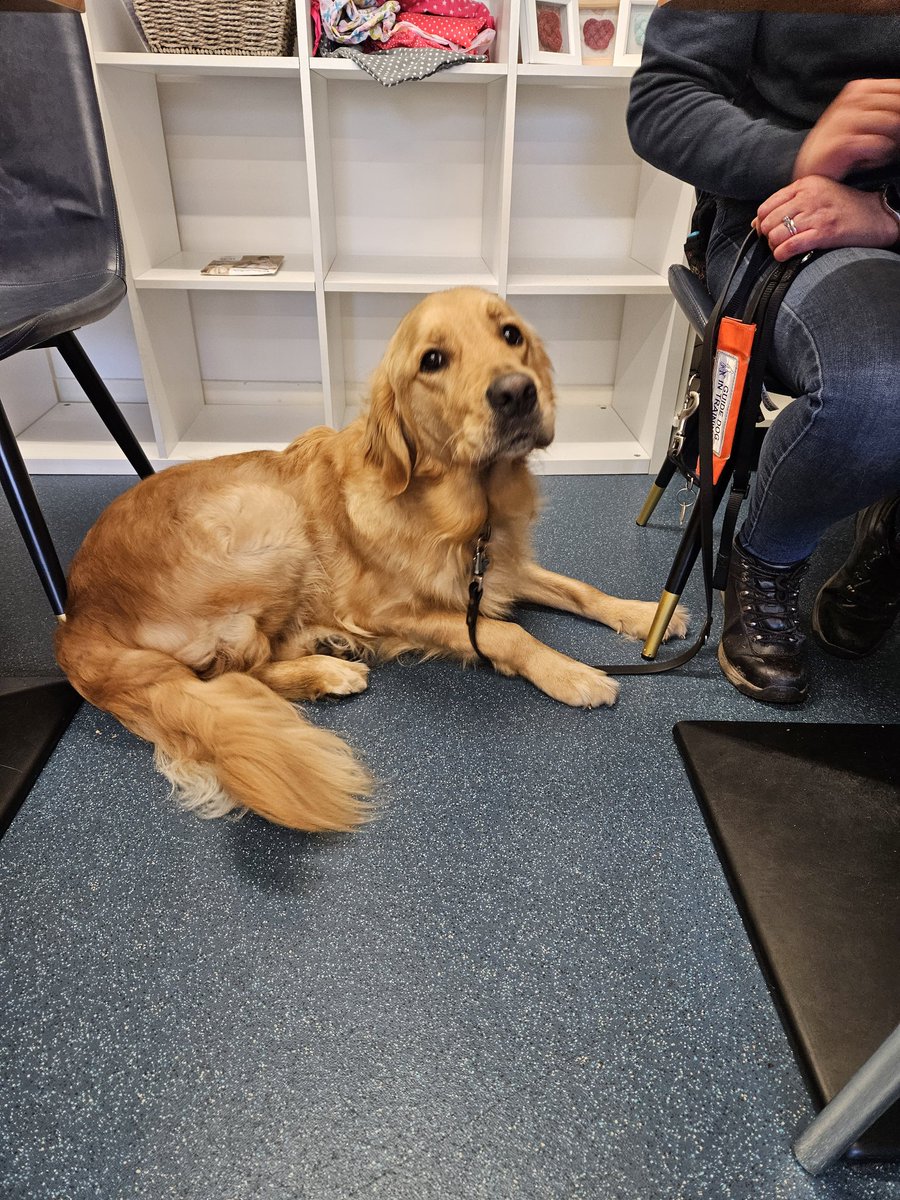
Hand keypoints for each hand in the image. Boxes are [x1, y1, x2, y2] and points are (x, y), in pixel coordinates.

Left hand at [754, 175, 898, 261]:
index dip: (762, 222)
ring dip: (775, 246)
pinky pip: (790, 246)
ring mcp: (817, 214)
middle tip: (777, 241)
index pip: (767, 206)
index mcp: (805, 184)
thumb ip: (787, 204)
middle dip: (768, 236)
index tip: (767, 230)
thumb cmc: (845, 207)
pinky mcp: (824, 232)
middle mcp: (809, 197)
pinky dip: (782, 254)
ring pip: (776, 234)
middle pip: (769, 222)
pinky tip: (784, 256)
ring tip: (783, 248)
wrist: (876, 215)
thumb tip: (756, 222)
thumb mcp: (816, 196)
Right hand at [793, 79, 899, 180]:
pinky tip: (866, 161)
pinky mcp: (841, 143)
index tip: (894, 129)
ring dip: (889, 143)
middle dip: (898, 128)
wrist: (811, 167)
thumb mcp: (865, 117)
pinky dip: (878, 156)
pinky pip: (878, 144)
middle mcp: (851, 100)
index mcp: (860, 89)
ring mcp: (844, 120)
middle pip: (897, 105)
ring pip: (891, 123)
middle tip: (885, 144)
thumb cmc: (843, 143)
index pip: (898, 88)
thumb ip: (886, 106)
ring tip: (874, 154)